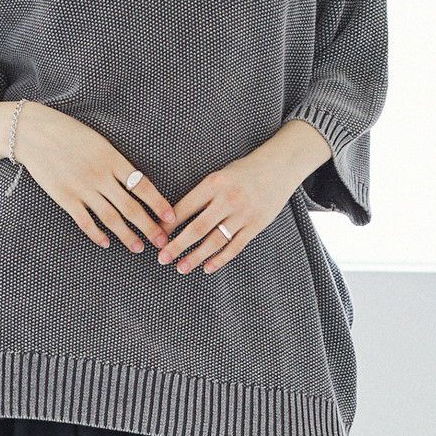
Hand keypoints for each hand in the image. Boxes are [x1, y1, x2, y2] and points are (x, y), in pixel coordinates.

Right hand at [14, 101, 176, 253]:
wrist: (35, 133)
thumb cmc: (69, 133)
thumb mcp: (99, 141)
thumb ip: (116, 162)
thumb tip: (135, 182)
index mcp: (112, 159)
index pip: (142, 186)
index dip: (158, 203)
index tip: (171, 217)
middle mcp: (100, 175)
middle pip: (130, 207)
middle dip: (149, 226)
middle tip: (162, 241)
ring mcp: (82, 188)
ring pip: (110, 218)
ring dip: (127, 235)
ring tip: (139, 248)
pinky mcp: (65, 197)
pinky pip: (85, 221)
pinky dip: (97, 234)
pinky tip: (107, 243)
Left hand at [153, 150, 295, 275]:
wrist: (279, 167)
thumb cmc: (243, 172)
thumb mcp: (219, 175)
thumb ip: (202, 195)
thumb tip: (175, 217)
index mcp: (214, 183)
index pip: (185, 207)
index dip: (168, 224)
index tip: (156, 236)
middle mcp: (227, 199)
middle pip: (197, 228)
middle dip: (177, 245)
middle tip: (162, 259)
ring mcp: (243, 214)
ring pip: (215, 241)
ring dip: (196, 257)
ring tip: (181, 267)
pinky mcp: (256, 225)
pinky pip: (235, 246)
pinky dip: (220, 259)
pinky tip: (207, 267)